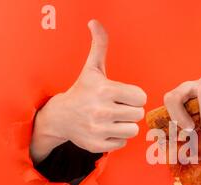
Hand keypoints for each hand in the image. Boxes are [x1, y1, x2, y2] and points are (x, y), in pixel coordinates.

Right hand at [30, 20, 146, 163]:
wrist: (60, 117)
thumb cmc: (82, 91)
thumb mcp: (92, 69)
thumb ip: (99, 46)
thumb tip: (95, 22)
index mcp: (105, 89)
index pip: (141, 97)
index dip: (134, 96)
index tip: (122, 96)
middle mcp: (101, 110)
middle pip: (138, 114)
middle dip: (130, 111)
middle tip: (116, 108)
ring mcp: (99, 129)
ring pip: (133, 130)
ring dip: (125, 125)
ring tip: (113, 120)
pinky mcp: (97, 145)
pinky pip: (123, 143)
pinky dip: (116, 138)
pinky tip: (105, 130)